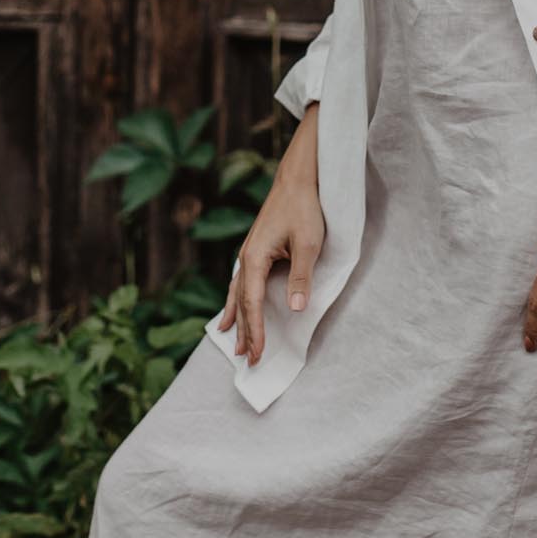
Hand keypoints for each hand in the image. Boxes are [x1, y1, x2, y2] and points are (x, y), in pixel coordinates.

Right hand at [217, 106, 324, 365]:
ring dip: (235, 318)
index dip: (255, 331)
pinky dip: (235, 298)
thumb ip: (301, 277)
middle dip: (243, 331)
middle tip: (245, 358)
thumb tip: (295, 309)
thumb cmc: (304, 208)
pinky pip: (240, 281)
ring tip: (228, 339)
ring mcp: (248, 253)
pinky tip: (231, 306)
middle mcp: (246, 258)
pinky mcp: (255, 249)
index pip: (252, 305)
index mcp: (255, 259)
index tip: (256, 353)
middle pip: (241, 303)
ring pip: (236, 293)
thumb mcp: (308, 244)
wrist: (297, 179)